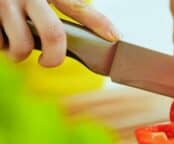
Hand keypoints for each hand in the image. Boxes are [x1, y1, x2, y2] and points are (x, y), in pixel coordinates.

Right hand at [0, 0, 118, 66]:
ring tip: (15, 44)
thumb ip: (59, 11)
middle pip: (54, 34)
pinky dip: (1, 45)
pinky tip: (1, 34)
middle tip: (47, 62)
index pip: (79, 9)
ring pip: (22, 46)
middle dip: (54, 58)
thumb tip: (87, 37)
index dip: (100, 24)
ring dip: (18, 53)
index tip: (115, 37)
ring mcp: (6, 5)